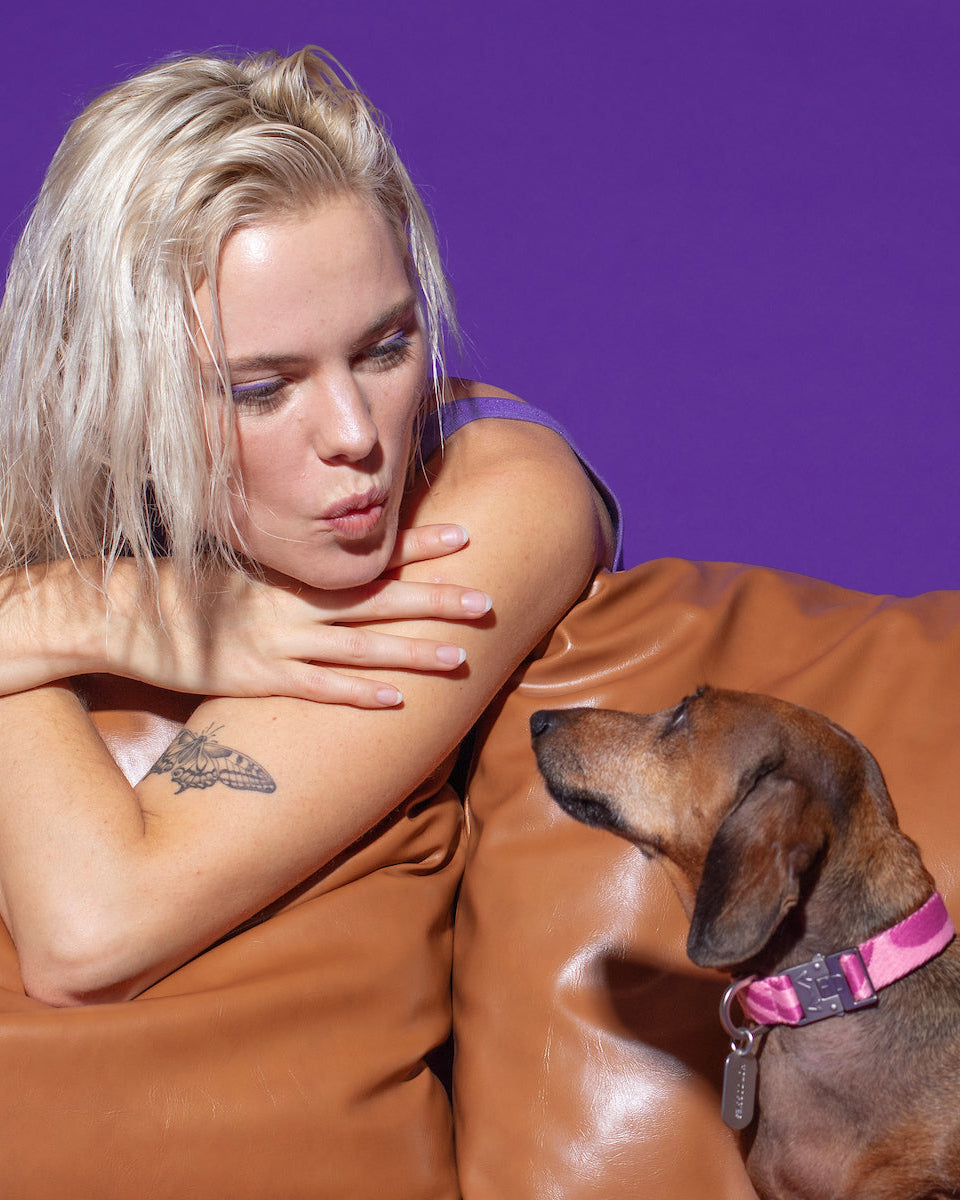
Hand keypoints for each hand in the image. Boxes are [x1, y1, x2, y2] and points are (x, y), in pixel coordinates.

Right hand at [101, 524, 491, 705]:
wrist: (121, 613)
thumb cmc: (184, 591)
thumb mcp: (242, 572)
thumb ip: (287, 576)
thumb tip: (327, 573)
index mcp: (294, 575)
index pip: (369, 557)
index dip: (419, 547)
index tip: (465, 535)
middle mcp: (295, 605)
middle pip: (379, 600)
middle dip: (436, 600)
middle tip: (487, 601)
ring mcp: (279, 642)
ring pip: (362, 648)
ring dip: (414, 653)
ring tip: (462, 659)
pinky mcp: (258, 679)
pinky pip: (319, 690)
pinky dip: (358, 696)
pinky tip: (397, 702)